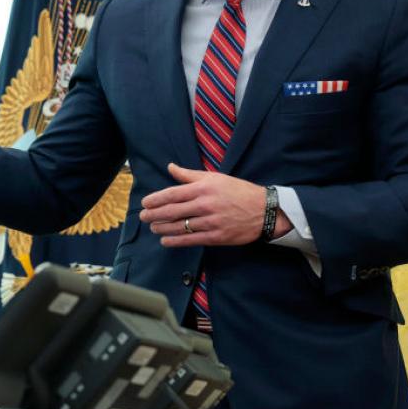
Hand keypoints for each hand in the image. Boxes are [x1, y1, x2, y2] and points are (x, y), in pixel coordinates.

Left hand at [138, 163, 291, 246]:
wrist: (264, 210)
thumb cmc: (238, 191)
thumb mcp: (215, 178)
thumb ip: (190, 175)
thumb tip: (171, 167)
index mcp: (203, 188)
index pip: (172, 194)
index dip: (156, 200)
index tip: (145, 203)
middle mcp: (205, 205)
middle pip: (172, 211)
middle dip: (154, 215)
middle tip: (143, 217)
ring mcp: (210, 222)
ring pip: (179, 227)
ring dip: (162, 228)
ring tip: (153, 228)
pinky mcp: (216, 237)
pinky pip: (191, 240)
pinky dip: (175, 241)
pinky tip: (166, 241)